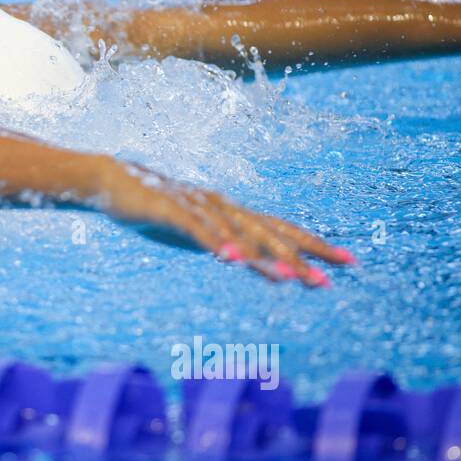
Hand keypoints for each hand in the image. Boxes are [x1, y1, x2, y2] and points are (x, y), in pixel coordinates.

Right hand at [105, 164, 354, 286]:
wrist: (111, 181)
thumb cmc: (155, 209)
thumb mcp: (194, 233)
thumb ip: (221, 245)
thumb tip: (248, 261)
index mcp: (231, 213)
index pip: (282, 229)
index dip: (314, 245)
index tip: (348, 261)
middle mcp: (222, 207)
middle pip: (269, 233)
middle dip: (302, 257)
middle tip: (331, 278)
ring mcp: (198, 208)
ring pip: (238, 234)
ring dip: (266, 256)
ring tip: (291, 278)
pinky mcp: (171, 211)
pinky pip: (198, 230)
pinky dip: (217, 244)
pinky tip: (232, 259)